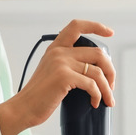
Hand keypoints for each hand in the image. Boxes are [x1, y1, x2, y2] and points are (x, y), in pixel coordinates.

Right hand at [0, 19, 115, 134]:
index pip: (77, 26)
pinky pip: (92, 85)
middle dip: (110, 71)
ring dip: (107, 88)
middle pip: (98, 53)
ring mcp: (61, 63)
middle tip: (111, 86)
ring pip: (98, 72)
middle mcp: (59, 52)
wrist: (24, 108)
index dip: (96, 26)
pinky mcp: (64, 77)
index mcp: (56, 48)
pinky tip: (95, 103)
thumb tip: (97, 72)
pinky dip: (98, 96)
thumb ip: (69, 65)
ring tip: (108, 100)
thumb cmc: (41, 96)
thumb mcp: (53, 72)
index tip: (110, 33)